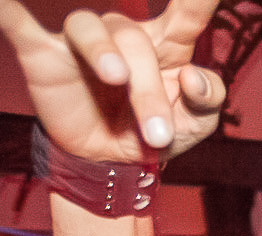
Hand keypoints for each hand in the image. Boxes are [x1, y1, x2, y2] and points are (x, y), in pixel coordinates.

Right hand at [0, 0, 225, 163]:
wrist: (113, 162)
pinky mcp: (44, 55)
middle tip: (159, 134)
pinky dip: (8, 11)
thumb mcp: (196, 125)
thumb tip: (195, 76)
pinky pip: (20, 24)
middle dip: (149, 90)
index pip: (187, 14)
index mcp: (168, 47)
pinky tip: (3, 4)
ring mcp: (83, 44)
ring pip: (90, 28)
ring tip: (116, 80)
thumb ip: (209, 100)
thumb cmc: (158, 132)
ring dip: (104, 55)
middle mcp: (125, 37)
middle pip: (135, 40)